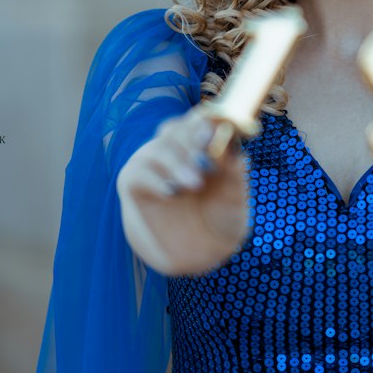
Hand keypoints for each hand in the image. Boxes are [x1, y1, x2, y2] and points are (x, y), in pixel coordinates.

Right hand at [115, 105, 249, 275]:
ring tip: (195, 183)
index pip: (200, 120)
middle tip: (206, 159)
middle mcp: (175, 147)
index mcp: (202, 142)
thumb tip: (238, 155)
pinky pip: (139, 173)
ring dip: (177, 163)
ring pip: (159, 149)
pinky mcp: (135, 183)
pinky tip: (172, 193)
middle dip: (191, 141)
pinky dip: (156, 181)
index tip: (216, 132)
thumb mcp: (234, 199)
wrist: (199, 252)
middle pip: (176, 129)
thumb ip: (234, 177)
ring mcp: (153, 163)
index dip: (206, 122)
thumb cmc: (221, 217)